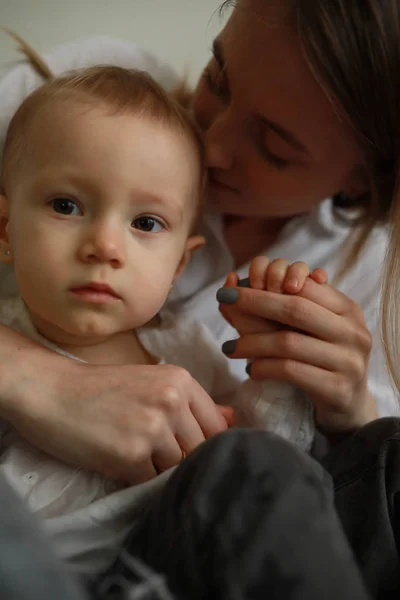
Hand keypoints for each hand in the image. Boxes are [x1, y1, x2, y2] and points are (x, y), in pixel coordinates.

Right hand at [2, 337, 230, 483]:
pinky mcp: (131, 456)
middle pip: (201, 450)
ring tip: (133, 451)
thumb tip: (234, 419)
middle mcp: (172, 401)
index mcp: (180, 381)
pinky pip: (151, 481)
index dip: (206, 443)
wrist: (53, 392)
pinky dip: (138, 477)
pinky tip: (119, 459)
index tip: (189, 448)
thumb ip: (194, 404)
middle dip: (182, 457)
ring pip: (178, 468)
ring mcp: (153, 428)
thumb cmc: (102, 389)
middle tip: (154, 451)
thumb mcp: (152, 383)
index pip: (217, 427)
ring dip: (159, 468)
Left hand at [217, 258, 376, 433]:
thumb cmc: (321, 358)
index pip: (306, 286)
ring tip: (230, 347)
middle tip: (224, 300)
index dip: (270, 281)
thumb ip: (282, 303)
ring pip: (288, 342)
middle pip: (296, 309)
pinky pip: (290, 371)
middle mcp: (353, 332)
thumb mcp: (310, 328)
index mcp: (347, 309)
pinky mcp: (338, 388)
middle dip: (255, 302)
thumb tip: (233, 280)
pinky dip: (264, 367)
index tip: (236, 286)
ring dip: (251, 343)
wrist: (348, 405)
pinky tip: (251, 370)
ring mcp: (348, 361)